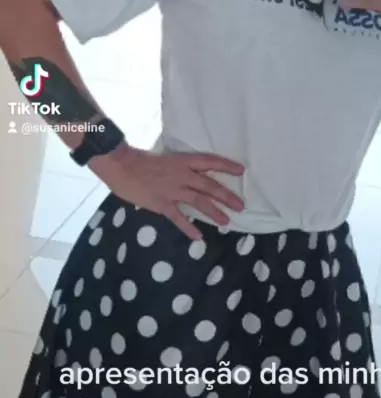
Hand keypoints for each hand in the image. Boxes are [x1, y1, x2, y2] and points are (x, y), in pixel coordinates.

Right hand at [90, 146, 244, 240]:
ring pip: (199, 202)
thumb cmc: (139, 161)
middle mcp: (182, 175)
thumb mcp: (165, 160)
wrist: (121, 166)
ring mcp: (173, 190)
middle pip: (209, 185)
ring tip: (226, 222)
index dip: (226, 166)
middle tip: (240, 205)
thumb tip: (189, 176)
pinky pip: (178, 218)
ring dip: (214, 212)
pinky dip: (188, 228)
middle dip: (226, 196)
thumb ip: (178, 168)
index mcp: (182, 161)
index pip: (209, 161)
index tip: (241, 171)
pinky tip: (198, 237)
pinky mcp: (162, 204)